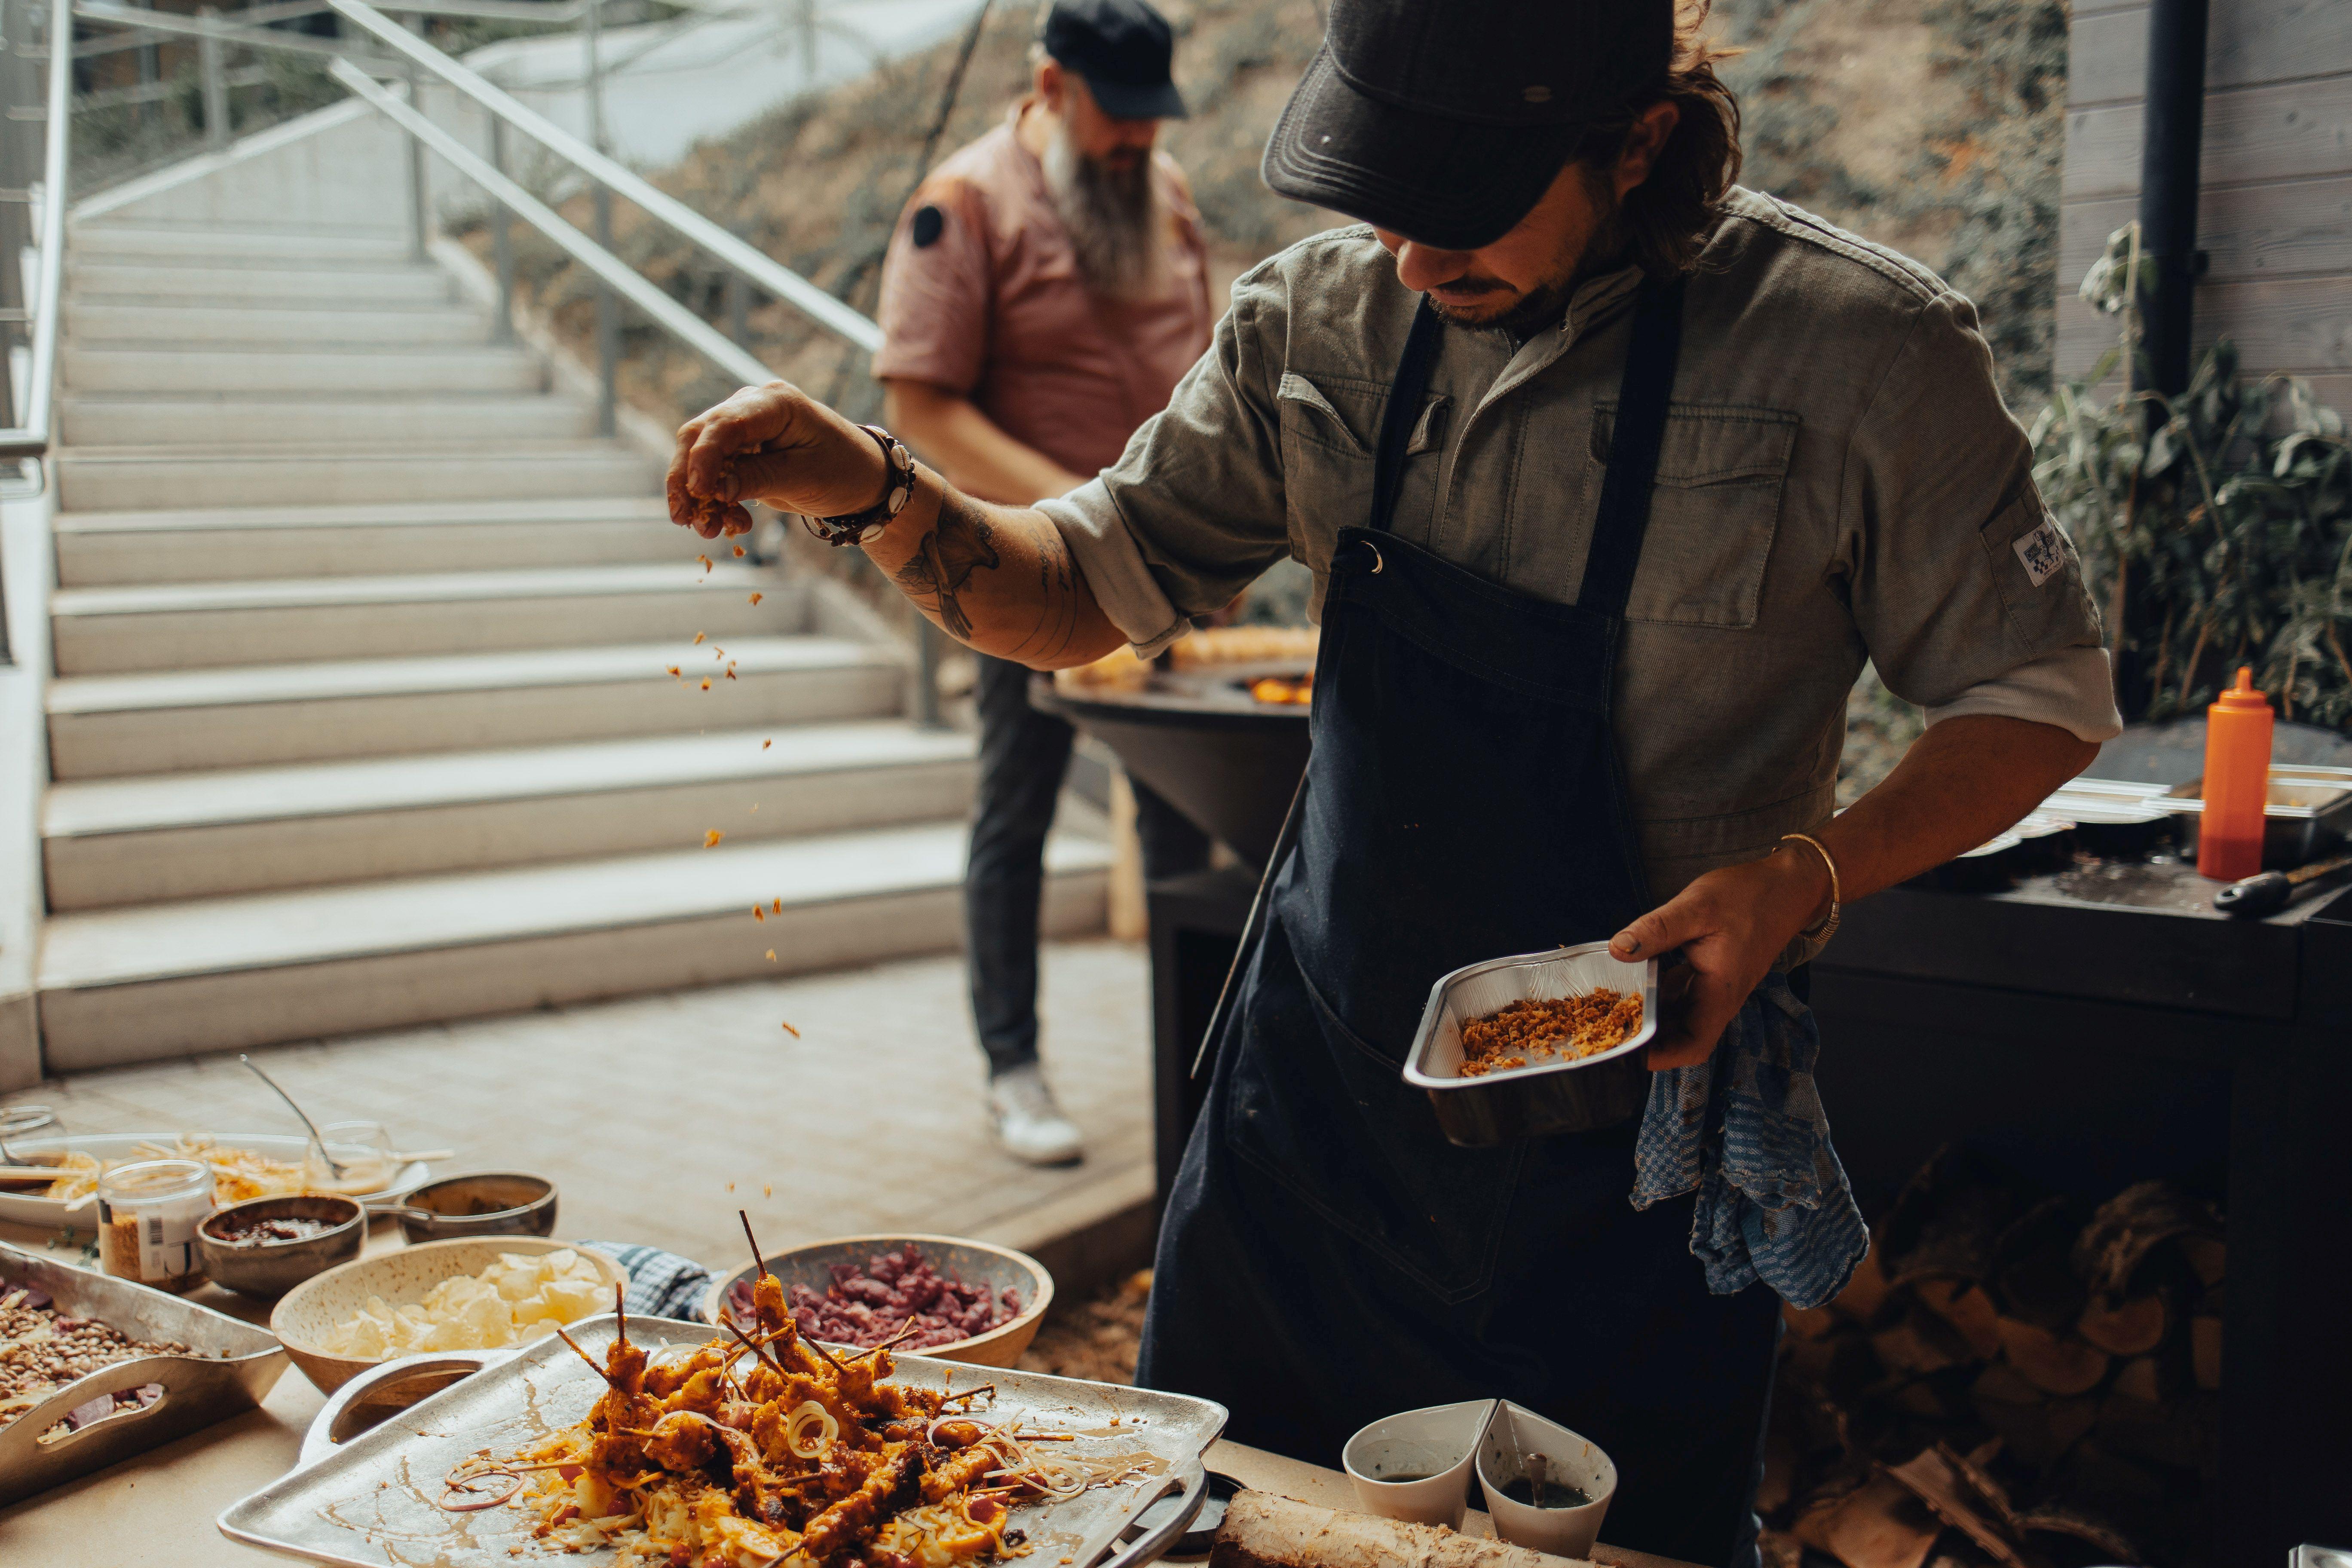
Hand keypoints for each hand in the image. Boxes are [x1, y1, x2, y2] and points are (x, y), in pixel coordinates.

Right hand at [667, 382, 891, 538]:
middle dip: (687, 479)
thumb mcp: (804, 477)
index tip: (697, 490)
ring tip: (707, 531)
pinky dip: (716, 502)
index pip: (725, 424)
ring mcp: (742, 429)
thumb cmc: (842, 471)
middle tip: (683, 517)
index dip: (704, 456)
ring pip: (699, 458)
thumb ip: (759, 479)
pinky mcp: (740, 453)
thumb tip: (714, 490)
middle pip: (699, 436)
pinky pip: (714, 475)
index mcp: (774, 403)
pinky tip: (730, 525)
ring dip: (697, 496)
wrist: (861, 480)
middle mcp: (751, 408)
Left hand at [1608, 847, 1829, 1069]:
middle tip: (1611, 1026)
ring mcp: (1718, 987)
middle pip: (1682, 1035)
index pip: (1692, 1045)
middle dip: (1649, 1037)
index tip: (1627, 1052)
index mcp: (1719, 994)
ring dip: (1654, 1013)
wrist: (1787, 885)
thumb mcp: (1695, 908)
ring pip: (1682, 1014)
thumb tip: (1618, 949)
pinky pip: (1685, 993)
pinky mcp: (1714, 973)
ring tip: (1616, 1004)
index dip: (1661, 1057)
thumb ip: (1656, 930)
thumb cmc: (1749, 896)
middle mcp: (1720, 998)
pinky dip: (1662, 991)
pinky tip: (1640, 976)